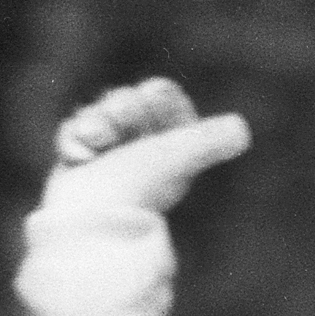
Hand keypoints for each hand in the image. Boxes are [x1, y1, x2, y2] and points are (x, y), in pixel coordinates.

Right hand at [42, 78, 249, 211]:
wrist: (91, 220)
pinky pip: (74, 129)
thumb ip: (208, 141)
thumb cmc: (137, 187)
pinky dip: (73, 139)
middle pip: (127, 99)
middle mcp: (143, 150)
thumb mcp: (177, 157)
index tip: (150, 106)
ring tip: (95, 145)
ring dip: (94, 123)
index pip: (162, 95)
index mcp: (172, 146)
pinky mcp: (82, 163)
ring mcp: (110, 156)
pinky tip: (80, 158)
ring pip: (98, 112)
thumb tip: (241, 130)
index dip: (153, 95)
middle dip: (120, 108)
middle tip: (115, 130)